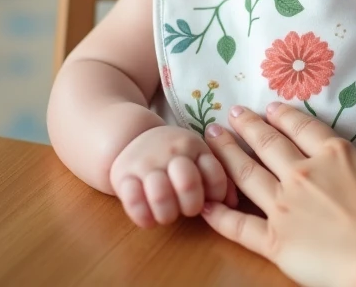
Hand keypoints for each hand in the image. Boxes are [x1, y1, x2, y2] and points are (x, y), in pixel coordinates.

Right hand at [109, 124, 235, 226]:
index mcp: (195, 146)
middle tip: (188, 210)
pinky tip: (150, 220)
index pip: (215, 174)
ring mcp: (145, 163)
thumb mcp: (197, 156)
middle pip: (188, 183)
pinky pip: (132, 202)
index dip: (217, 195)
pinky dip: (144, 217)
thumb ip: (218, 177)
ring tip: (168, 215)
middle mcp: (171, 152)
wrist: (130, 136)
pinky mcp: (122, 176)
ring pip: (160, 194)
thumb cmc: (174, 155)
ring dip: (168, 213)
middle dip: (192, 205)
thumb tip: (233, 203)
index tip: (210, 201)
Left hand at [201, 103, 355, 286]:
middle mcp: (303, 173)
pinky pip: (239, 226)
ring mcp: (284, 205)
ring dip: (227, 154)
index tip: (271, 108)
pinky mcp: (274, 239)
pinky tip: (204, 204)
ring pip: (246, 173)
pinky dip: (219, 215)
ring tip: (212, 138)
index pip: (303, 128)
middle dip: (249, 127)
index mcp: (334, 155)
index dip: (284, 116)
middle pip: (269, 143)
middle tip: (233, 114)